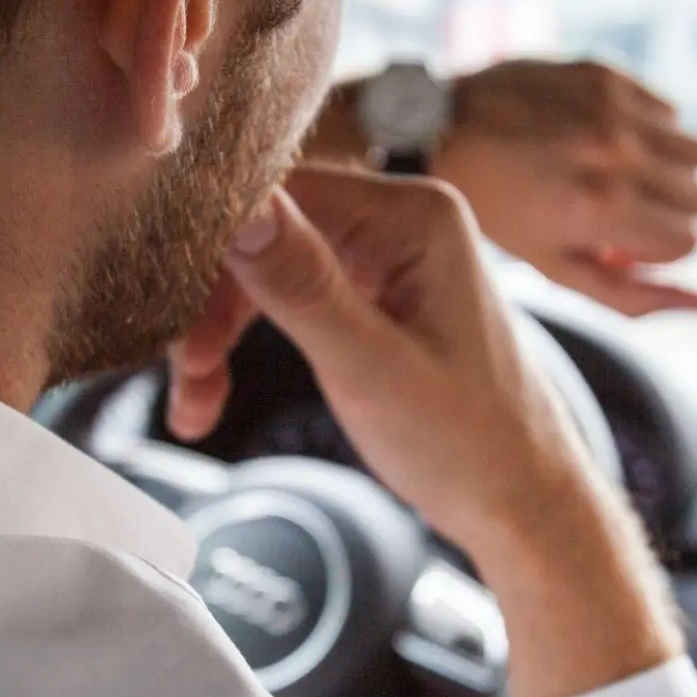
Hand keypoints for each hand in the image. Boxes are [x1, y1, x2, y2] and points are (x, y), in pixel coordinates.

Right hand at [170, 167, 682, 696]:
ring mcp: (388, 253)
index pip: (279, 193)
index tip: (174, 314)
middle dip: (213, 305)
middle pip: (264, 230)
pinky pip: (289, 295)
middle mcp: (402, 217)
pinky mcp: (376, 291)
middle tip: (189, 376)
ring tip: (196, 405)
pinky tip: (213, 396)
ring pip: (265, 267)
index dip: (215, 250)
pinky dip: (248, 343)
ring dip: (221, 332)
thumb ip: (301, 285)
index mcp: (415, 214)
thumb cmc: (469, 444)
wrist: (523, 503)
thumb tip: (237, 208)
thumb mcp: (370, 367)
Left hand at [438, 59, 696, 316]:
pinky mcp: (608, 74)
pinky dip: (648, 130)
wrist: (438, 130)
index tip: (621, 245)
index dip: (655, 251)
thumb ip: (634, 296)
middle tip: (617, 211)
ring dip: (664, 170)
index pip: (688, 242)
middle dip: (663, 214)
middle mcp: (617, 155)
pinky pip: (669, 111)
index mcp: (602, 210)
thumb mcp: (557, 268)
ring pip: (694, 153)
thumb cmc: (498, 211)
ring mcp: (615, 109)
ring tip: (617, 174)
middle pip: (696, 199)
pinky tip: (602, 137)